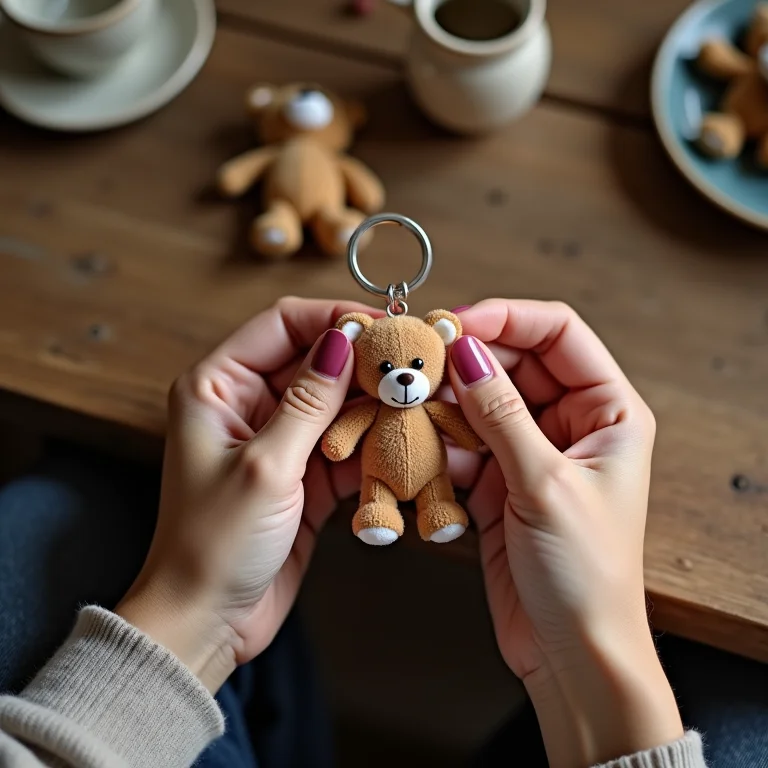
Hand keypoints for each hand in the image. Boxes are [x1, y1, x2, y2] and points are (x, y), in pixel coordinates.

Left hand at [116, 297, 374, 691]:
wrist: (208, 620)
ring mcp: (279, 438)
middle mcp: (247, 403)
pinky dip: (374, 442)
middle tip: (413, 363)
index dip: (334, 318)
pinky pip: (346, 442)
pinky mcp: (303, 472)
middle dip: (364, 363)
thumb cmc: (212, 544)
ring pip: (337, 402)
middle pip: (316, 361)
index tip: (382, 324)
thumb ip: (309, 401)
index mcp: (216, 386)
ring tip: (417, 400)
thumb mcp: (265, 466)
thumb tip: (343, 340)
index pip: (282, 325)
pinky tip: (404, 440)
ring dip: (375, 403)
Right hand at [446, 300, 682, 767]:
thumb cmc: (585, 575)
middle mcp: (571, 423)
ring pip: (479, 403)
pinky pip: (462, 443)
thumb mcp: (544, 483)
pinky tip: (414, 446)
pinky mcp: (498, 481)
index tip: (454, 323)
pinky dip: (436, 442)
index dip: (507, 317)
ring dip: (443, 403)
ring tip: (407, 405)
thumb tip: (465, 352)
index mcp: (608, 410)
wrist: (570, 653)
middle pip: (512, 364)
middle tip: (415, 361)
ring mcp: (531, 451)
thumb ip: (500, 412)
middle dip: (464, 362)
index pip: (558, 333)